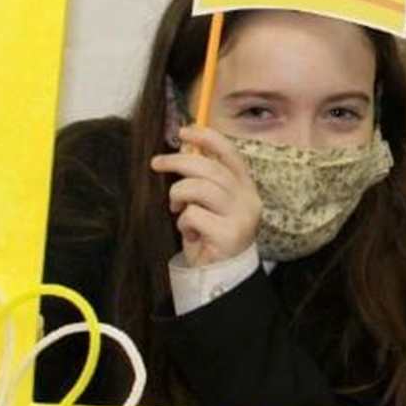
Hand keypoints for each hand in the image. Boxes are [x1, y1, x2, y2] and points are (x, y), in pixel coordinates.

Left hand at [150, 125, 261, 266]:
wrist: (223, 274)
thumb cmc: (211, 234)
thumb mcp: (209, 203)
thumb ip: (203, 179)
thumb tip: (184, 150)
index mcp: (246, 187)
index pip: (230, 153)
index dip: (207, 138)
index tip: (184, 131)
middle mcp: (248, 198)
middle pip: (210, 168)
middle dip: (178, 161)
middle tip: (156, 163)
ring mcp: (241, 216)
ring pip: (199, 188)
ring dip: (178, 195)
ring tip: (176, 208)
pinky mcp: (229, 234)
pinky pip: (193, 215)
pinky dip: (183, 222)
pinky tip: (190, 233)